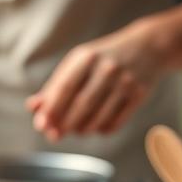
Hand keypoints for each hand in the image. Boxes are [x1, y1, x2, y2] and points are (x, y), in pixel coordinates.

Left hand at [27, 22, 163, 141]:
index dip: (51, 110)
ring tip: (76, 129)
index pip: (64, 88)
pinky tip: (96, 127)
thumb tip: (33, 108)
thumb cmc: (104, 58)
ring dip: (82, 130)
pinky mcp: (139, 95)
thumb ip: (55, 86)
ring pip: (98, 118)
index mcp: (86, 58)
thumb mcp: (79, 63)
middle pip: (81, 106)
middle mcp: (106, 69)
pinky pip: (115, 123)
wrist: (148, 46)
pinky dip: (101, 130)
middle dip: (64, 125)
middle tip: (55, 134)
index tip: (42, 125)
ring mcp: (125, 82)